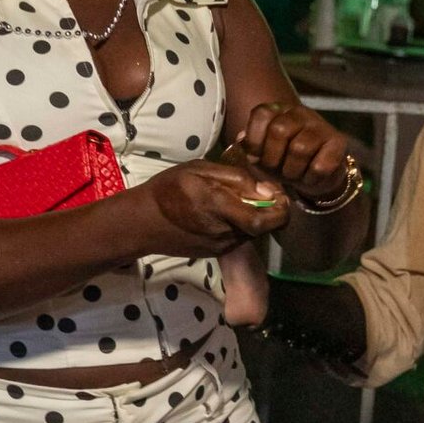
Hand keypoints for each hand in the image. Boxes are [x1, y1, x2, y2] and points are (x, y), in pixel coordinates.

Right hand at [138, 161, 290, 255]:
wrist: (142, 223)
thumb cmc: (168, 189)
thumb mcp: (199, 170)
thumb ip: (235, 178)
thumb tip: (265, 190)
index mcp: (220, 207)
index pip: (265, 219)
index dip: (281, 210)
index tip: (280, 195)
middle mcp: (225, 232)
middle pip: (264, 226)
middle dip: (268, 210)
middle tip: (259, 193)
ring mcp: (221, 246)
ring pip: (252, 232)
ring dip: (253, 217)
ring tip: (235, 200)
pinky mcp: (216, 253)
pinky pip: (238, 238)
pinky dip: (239, 225)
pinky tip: (222, 213)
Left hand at [232, 102, 356, 203]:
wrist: (318, 175)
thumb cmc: (285, 162)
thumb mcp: (263, 155)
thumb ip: (250, 146)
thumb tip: (241, 140)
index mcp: (279, 111)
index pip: (261, 114)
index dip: (254, 139)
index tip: (256, 157)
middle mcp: (300, 113)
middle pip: (279, 131)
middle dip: (272, 158)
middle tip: (276, 169)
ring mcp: (320, 126)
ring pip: (299, 149)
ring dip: (291, 171)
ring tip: (293, 174)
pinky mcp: (338, 142)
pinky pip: (319, 165)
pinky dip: (310, 178)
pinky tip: (310, 178)